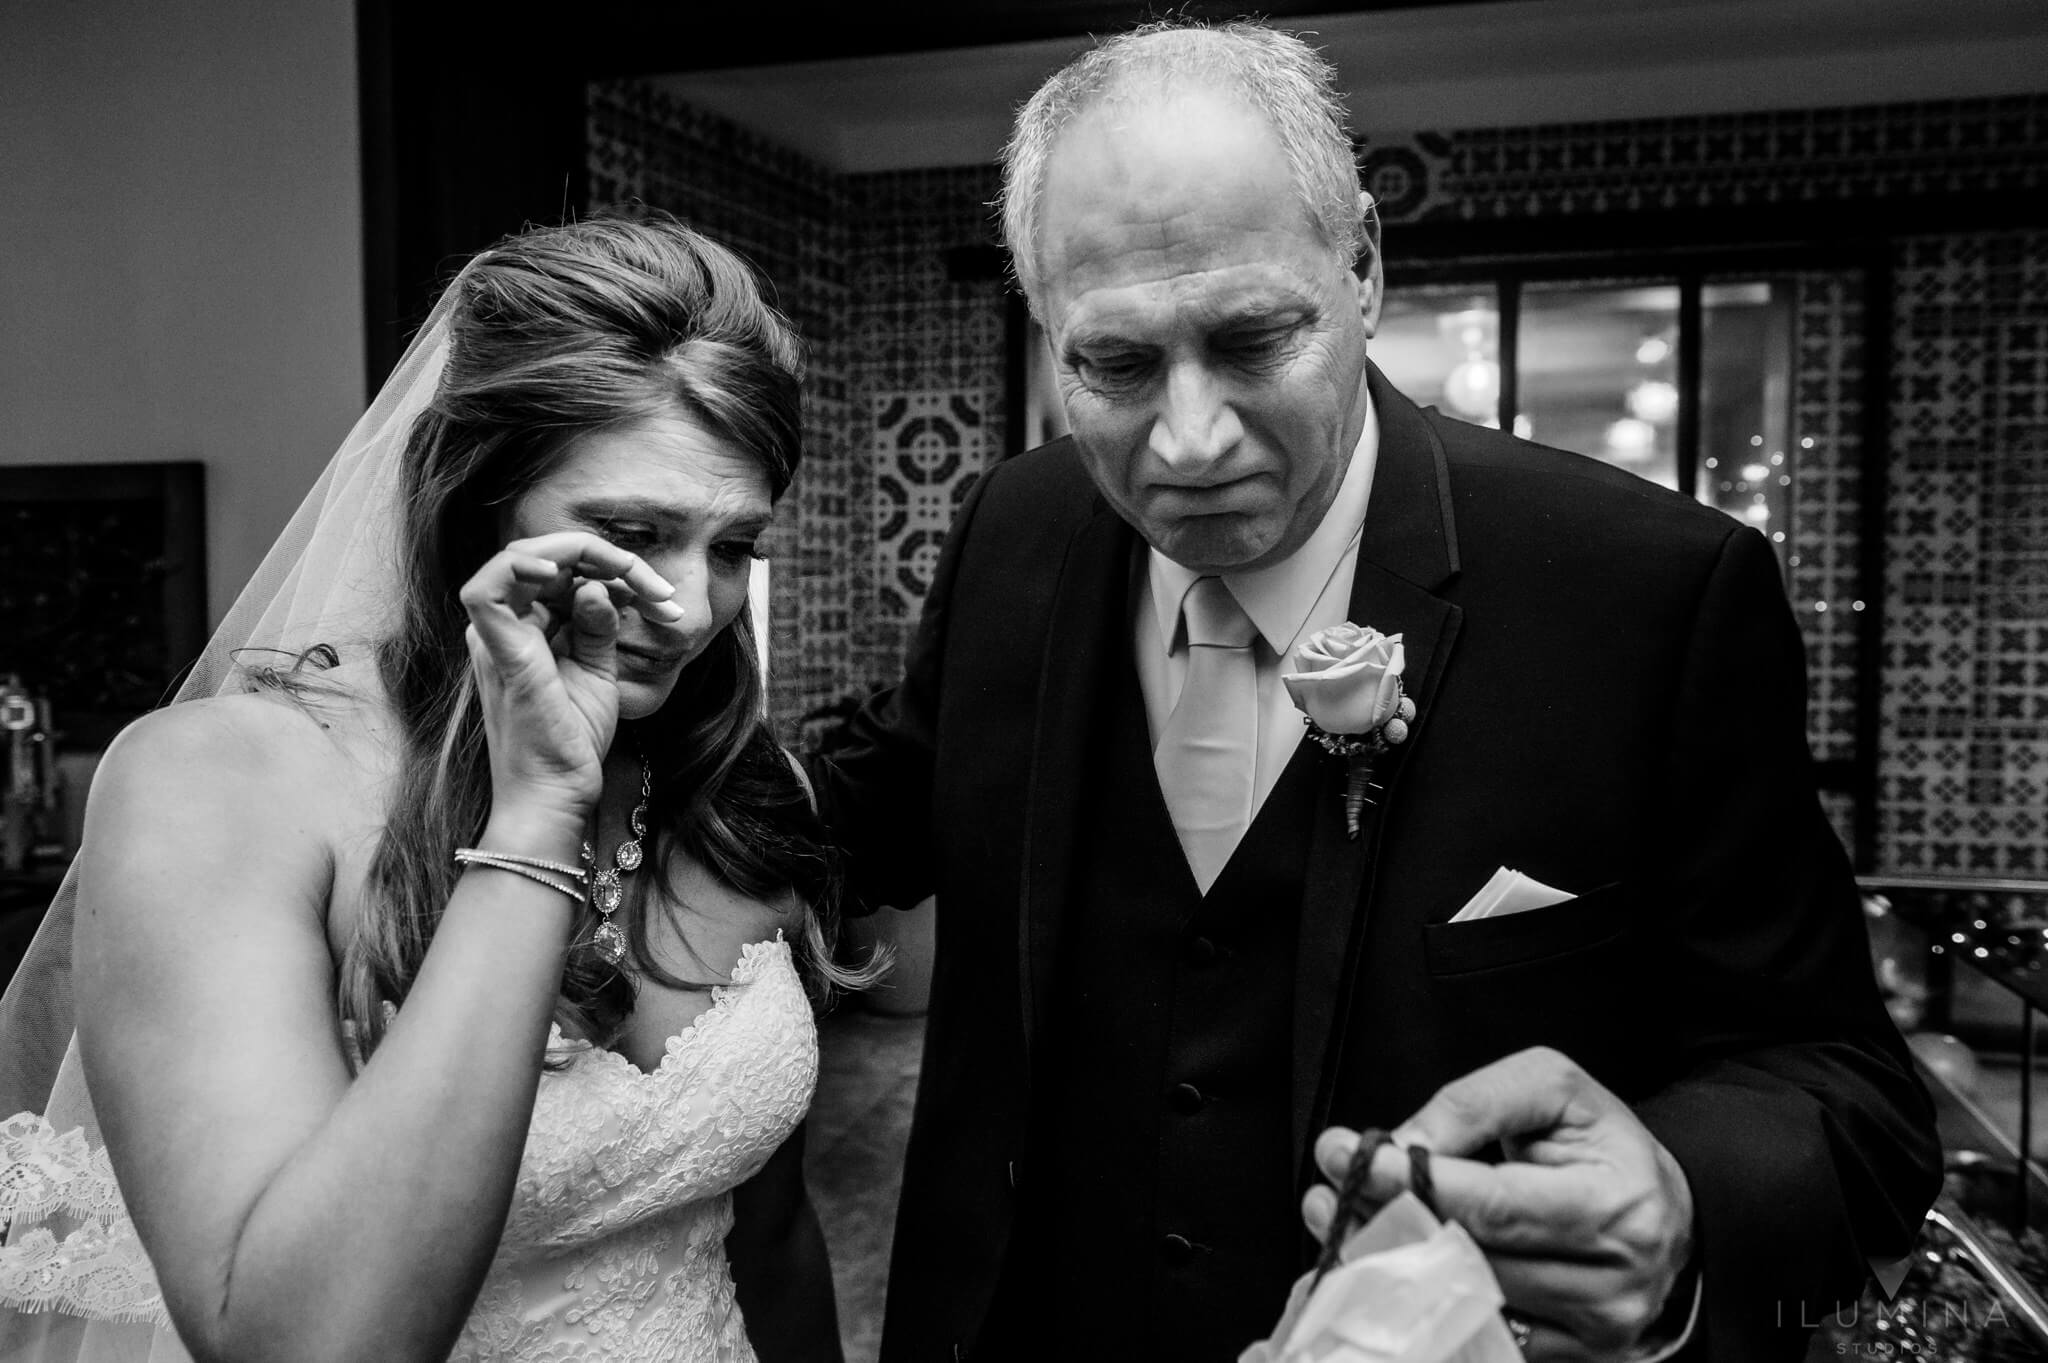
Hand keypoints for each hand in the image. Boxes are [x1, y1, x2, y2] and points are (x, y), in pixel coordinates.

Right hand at [459, 531, 681, 814]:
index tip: (662, 599)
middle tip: (657, 591)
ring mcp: (496, 635)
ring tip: (629, 576)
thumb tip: (601, 586)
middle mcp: (505, 625)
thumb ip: (599, 623)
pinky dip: (523, 566)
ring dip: (583, 555)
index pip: (564, 571)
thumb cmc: (574, 739)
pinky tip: (566, 572)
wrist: (560, 792)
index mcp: (527, 627)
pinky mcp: (497, 649)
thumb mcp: (599, 668)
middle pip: (547, 557)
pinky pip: (487, 587)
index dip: (615, 570)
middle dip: (610, 561)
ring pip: (520, 556)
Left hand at [1304, 1047, 1693, 1361]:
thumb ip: (1474, 1104)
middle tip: (1330, 1186)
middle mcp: (1611, 1280)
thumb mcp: (1550, 1088)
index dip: (1411, 1182)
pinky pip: (1479, 1335)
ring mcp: (1592, 1330)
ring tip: (1343, 1218)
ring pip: (1465, 1300)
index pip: (1493, 1204)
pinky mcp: (1571, 1358)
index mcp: (1615, 1204)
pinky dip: (1422, 1301)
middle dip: (1385, 1219)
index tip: (1346, 1154)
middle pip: (1471, 1258)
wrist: (1662, 1212)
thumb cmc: (1601, 1144)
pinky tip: (1384, 1266)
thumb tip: (1404, 1144)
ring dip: (1390, 1259)